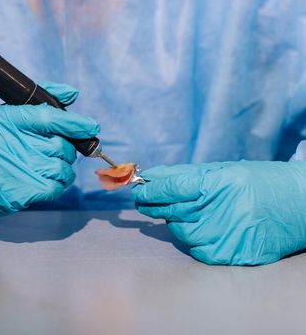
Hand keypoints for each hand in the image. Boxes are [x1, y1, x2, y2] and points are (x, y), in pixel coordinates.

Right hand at [0, 82, 99, 222]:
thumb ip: (40, 104)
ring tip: (45, 166)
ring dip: (62, 168)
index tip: (92, 126)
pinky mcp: (23, 192)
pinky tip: (44, 180)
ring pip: (63, 167)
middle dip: (65, 149)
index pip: (50, 116)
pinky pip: (58, 186)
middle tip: (50, 151)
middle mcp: (12, 142)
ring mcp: (19, 169)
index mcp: (7, 119)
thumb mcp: (5, 117)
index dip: (75, 122)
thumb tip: (72, 93)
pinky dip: (58, 183)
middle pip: (61, 145)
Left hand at [131, 161, 305, 264]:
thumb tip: (151, 177)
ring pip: (180, 231)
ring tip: (190, 211)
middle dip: (153, 204)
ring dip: (176, 221)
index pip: (171, 188)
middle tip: (145, 199)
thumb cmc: (259, 182)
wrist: (300, 206)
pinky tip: (205, 227)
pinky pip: (196, 248)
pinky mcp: (230, 255)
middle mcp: (220, 210)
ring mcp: (225, 235)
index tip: (137, 187)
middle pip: (170, 210)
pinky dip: (194, 238)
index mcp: (219, 184)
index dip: (150, 189)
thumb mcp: (224, 170)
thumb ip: (185, 175)